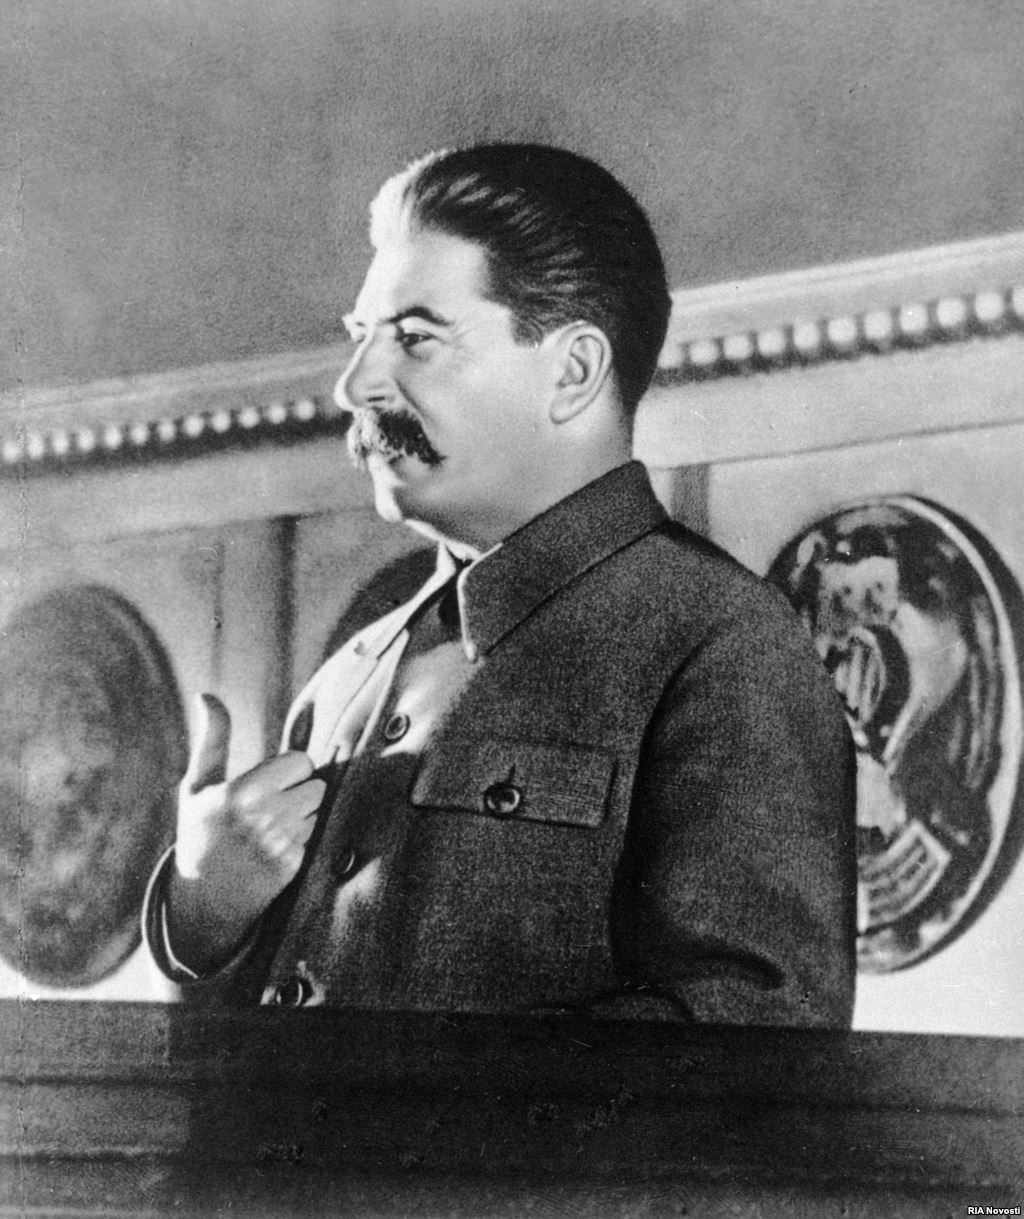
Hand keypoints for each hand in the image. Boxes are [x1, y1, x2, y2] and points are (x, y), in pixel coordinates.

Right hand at [168, 693, 325, 968]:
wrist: (200, 901)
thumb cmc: (199, 833)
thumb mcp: (197, 786)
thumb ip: (211, 739)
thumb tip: (206, 694)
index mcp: (240, 792)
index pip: (300, 761)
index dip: (290, 768)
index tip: (271, 780)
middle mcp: (262, 818)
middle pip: (318, 786)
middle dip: (303, 791)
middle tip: (276, 805)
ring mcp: (279, 844)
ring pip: (321, 812)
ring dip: (306, 816)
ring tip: (276, 828)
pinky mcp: (292, 868)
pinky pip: (318, 838)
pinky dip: (306, 840)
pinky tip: (280, 849)